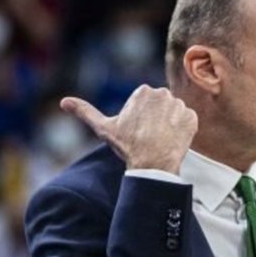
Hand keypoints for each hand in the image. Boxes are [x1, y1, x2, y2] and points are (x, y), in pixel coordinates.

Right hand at [61, 86, 195, 172]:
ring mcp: (179, 105)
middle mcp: (163, 93)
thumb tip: (63, 102)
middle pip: (161, 106)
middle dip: (156, 119)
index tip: (138, 130)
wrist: (152, 165)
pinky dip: (182, 131)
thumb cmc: (127, 146)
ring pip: (174, 113)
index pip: (146, 102)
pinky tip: (172, 141)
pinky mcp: (192, 118)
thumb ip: (85, 112)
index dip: (142, 118)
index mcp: (143, 91)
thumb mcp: (104, 128)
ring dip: (169, 125)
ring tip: (160, 140)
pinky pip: (188, 121)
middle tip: (149, 137)